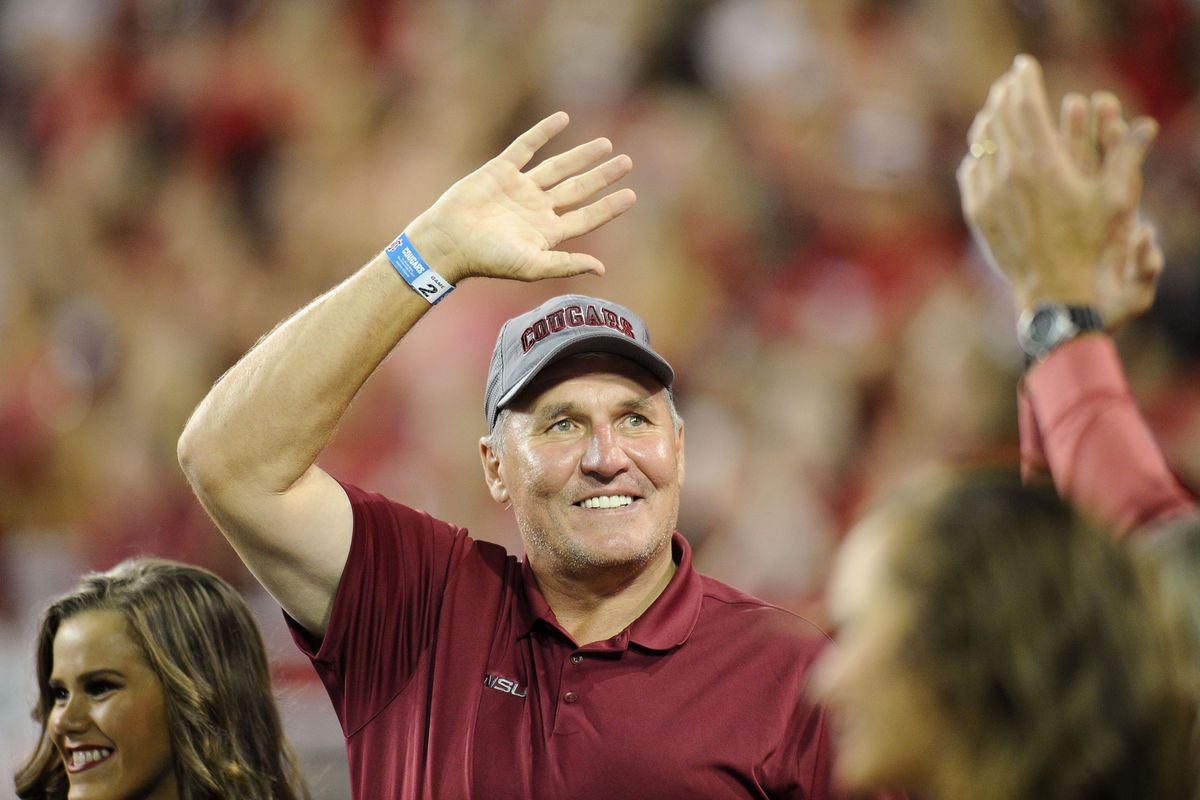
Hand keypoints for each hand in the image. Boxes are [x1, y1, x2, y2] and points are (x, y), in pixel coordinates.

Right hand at [404, 112, 635, 284]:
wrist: (448, 240)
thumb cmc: (489, 259)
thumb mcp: (532, 265)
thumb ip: (567, 265)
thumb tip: (602, 269)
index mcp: (547, 233)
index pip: (586, 217)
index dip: (609, 207)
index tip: (632, 195)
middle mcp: (537, 209)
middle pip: (578, 189)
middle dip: (602, 176)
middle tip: (627, 162)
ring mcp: (520, 188)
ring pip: (558, 167)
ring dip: (581, 156)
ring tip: (606, 144)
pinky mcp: (500, 170)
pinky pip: (525, 146)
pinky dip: (543, 132)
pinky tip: (563, 119)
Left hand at [957, 55, 1157, 314]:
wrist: (1054, 289)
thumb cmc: (1091, 243)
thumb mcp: (1115, 198)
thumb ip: (1125, 157)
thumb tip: (1145, 126)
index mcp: (1043, 162)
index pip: (1025, 105)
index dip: (1024, 80)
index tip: (1025, 65)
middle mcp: (1010, 173)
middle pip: (998, 118)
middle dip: (1004, 93)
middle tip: (1010, 82)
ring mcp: (989, 193)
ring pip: (980, 143)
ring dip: (988, 120)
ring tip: (995, 109)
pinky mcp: (977, 212)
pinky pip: (970, 171)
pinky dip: (977, 154)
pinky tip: (983, 150)